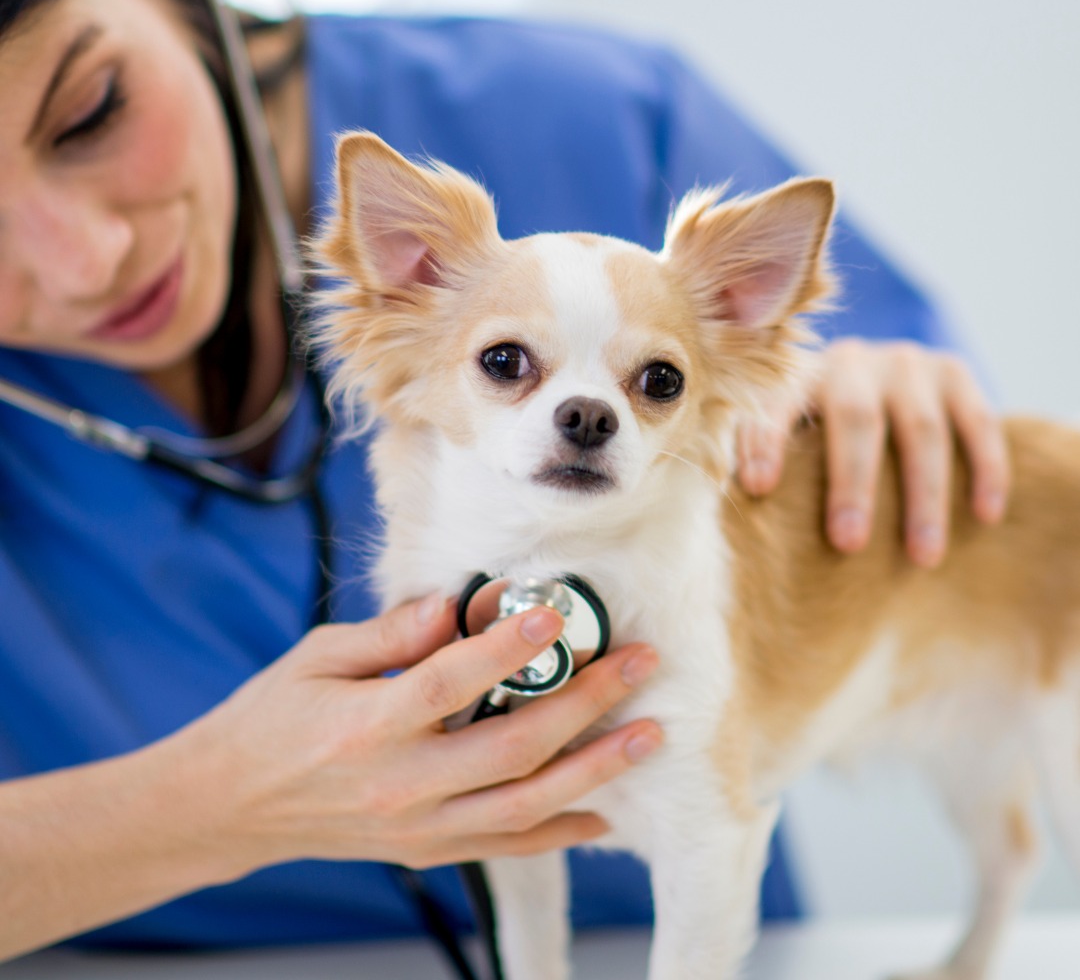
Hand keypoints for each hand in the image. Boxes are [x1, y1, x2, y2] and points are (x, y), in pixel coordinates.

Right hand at [174, 594, 661, 875]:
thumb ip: (390, 633)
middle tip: (637, 665)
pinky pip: (506, 846)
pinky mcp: (426, 850)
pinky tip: (605, 810)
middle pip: (511, 746)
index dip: (508, 647)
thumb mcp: (316, 656)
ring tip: (648, 735)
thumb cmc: (271, 718)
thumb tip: (455, 605)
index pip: (451, 682)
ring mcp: (418, 827)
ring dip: (595, 769)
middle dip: (585, 702)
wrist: (229, 806)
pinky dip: (560, 831)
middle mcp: (401, 784)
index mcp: (367, 724)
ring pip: (524, 805)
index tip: (556, 613)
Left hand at [736, 338, 1009, 566]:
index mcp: (797, 375)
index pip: (777, 403)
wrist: (881, 387)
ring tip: (921, 557)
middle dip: (852, 484)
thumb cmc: (817, 438)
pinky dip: (985, 469)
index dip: (766, 441)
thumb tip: (731, 515)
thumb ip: (766, 461)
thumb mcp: (789, 441)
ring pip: (921, 429)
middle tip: (848, 543)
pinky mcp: (955, 372)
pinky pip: (978, 422)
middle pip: (854, 418)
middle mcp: (852, 361)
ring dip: (923, 496)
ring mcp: (907, 363)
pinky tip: (985, 516)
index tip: (756, 488)